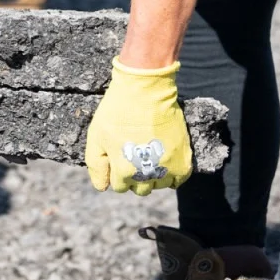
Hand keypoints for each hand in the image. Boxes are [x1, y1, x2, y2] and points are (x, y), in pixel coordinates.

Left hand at [84, 58, 193, 194]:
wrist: (145, 89)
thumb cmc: (117, 111)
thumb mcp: (96, 136)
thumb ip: (96, 165)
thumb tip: (103, 186)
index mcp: (124, 171)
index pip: (120, 187)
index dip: (117, 172)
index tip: (120, 155)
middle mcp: (147, 174)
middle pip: (140, 189)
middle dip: (135, 176)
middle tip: (134, 155)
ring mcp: (167, 167)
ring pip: (159, 185)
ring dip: (154, 175)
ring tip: (149, 155)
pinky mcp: (183, 158)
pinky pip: (179, 180)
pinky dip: (173, 175)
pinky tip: (165, 161)